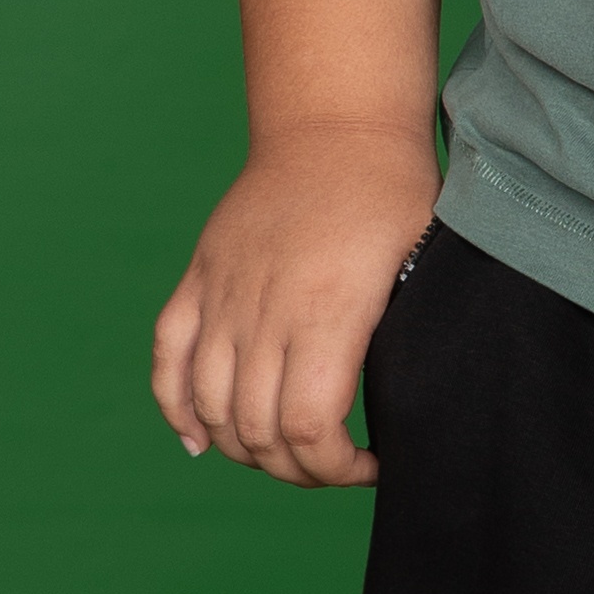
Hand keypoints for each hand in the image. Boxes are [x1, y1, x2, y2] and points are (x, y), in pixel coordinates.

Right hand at [150, 122, 440, 486]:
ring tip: (284, 452)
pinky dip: (175, 408)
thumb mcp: (424, 260)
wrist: (336, 125)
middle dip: (296, 468)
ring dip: (243, 449)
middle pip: (256, 429)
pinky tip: (201, 440)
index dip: (335, 468)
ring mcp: (224, 293)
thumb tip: (418, 403)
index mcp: (328, 309)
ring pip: (211, 406)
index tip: (371, 465)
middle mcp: (265, 308)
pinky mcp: (199, 277)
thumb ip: (409, 333)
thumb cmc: (394, 194)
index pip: (309, 426)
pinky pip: (168, 357)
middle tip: (331, 465)